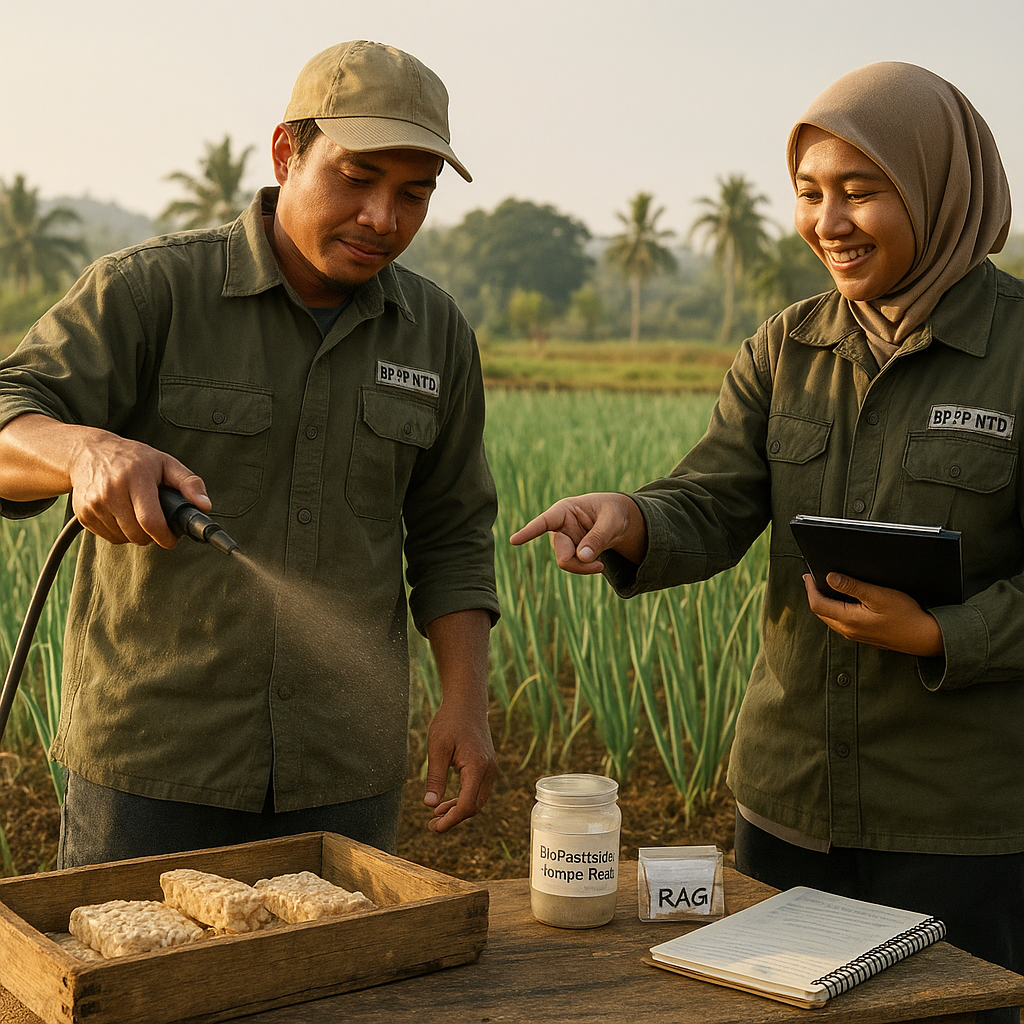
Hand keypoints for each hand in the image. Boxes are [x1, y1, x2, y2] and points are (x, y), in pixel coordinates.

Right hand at [67, 428, 209, 547]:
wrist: (88, 452)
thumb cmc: (133, 458)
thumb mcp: (165, 463)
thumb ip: (189, 483)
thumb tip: (205, 505)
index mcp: (136, 477)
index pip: (150, 520)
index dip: (164, 536)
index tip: (171, 539)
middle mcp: (111, 490)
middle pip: (137, 534)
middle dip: (151, 536)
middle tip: (156, 524)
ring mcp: (94, 503)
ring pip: (123, 538)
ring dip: (135, 534)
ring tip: (138, 515)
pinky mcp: (83, 513)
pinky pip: (108, 537)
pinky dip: (119, 533)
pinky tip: (122, 515)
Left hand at [422, 609, 496, 832]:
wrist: (466, 702)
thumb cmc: (450, 721)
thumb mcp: (437, 748)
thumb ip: (435, 778)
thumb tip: (429, 805)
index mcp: (477, 767)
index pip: (467, 805)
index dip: (451, 820)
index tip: (433, 827)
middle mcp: (489, 771)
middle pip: (474, 807)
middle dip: (454, 818)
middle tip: (431, 825)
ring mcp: (490, 769)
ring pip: (477, 800)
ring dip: (458, 810)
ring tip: (436, 814)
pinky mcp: (487, 766)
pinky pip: (478, 791)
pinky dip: (464, 799)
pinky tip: (446, 801)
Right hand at [509, 492, 646, 573]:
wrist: (619, 520)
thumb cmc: (614, 513)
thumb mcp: (612, 522)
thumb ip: (598, 537)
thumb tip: (582, 558)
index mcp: (565, 510)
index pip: (544, 522)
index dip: (529, 531)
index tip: (514, 540)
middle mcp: (559, 526)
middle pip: (561, 554)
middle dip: (578, 565)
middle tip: (600, 567)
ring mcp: (562, 540)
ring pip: (565, 562)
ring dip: (583, 568)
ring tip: (601, 565)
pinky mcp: (568, 551)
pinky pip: (572, 566)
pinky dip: (585, 568)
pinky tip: (597, 563)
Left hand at [803, 573, 943, 656]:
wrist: (925, 637)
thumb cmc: (906, 615)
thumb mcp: (878, 596)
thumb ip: (853, 587)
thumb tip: (830, 578)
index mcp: (848, 620)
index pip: (817, 604)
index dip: (810, 588)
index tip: (808, 575)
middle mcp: (848, 630)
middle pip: (821, 611)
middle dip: (814, 594)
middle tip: (813, 578)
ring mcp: (854, 635)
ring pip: (829, 617)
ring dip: (824, 602)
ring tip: (824, 586)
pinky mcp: (862, 635)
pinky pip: (840, 622)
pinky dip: (834, 609)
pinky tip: (841, 600)